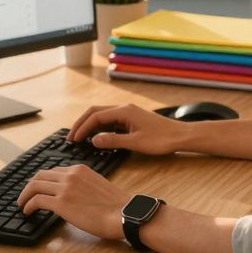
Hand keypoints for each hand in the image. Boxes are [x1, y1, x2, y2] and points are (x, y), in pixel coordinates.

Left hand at [16, 165, 130, 240]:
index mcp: (80, 169)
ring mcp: (65, 188)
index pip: (54, 171)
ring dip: (25, 195)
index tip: (38, 189)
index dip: (43, 180)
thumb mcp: (98, 185)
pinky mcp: (61, 203)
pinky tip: (28, 212)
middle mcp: (70, 175)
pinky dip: (28, 205)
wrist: (124, 213)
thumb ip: (83, 185)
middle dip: (30, 186)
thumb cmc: (117, 205)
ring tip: (22, 204)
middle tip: (25, 196)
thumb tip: (74, 196)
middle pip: (40, 175)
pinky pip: (37, 201)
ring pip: (34, 186)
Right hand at [68, 103, 185, 154]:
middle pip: (95, 112)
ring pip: (102, 116)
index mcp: (124, 111)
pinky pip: (110, 121)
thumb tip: (93, 140)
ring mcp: (128, 113)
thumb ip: (113, 141)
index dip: (82, 128)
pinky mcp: (131, 119)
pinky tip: (97, 137)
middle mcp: (124, 109)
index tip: (73, 140)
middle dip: (81, 124)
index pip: (95, 117)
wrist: (180, 136)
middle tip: (71, 138)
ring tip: (80, 138)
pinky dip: (100, 127)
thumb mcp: (135, 143)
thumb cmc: (161, 139)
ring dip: (90, 125)